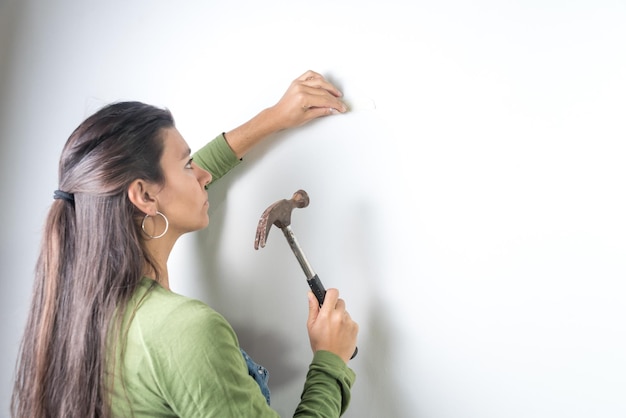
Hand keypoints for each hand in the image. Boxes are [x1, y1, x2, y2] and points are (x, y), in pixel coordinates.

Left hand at [224, 70, 346, 157]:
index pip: (324, 100)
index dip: (335, 104)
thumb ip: (322, 111)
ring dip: (329, 86)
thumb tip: (333, 109)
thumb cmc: (288, 118)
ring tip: (335, 93)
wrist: (277, 115)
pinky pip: (310, 75)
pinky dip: (318, 77)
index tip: (341, 108)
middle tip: (340, 103)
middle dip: (334, 98)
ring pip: (319, 81)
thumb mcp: (307, 117)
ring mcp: (298, 83)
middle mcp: (300, 88)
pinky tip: (324, 82)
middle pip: (323, 91)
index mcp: (303, 97)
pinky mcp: (296, 81)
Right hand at [307, 288, 358, 362]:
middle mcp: (339, 316)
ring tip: (335, 328)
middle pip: (339, 302)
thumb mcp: (311, 325)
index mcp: (327, 314)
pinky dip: (347, 324)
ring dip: (341, 316)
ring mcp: (348, 322)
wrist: (331, 359)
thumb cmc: (320, 344)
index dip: (330, 293)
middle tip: (329, 317)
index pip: (333, 293)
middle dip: (334, 307)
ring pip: (345, 312)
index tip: (328, 297)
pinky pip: (351, 320)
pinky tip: (341, 332)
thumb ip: (313, 307)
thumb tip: (311, 295)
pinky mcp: (355, 328)